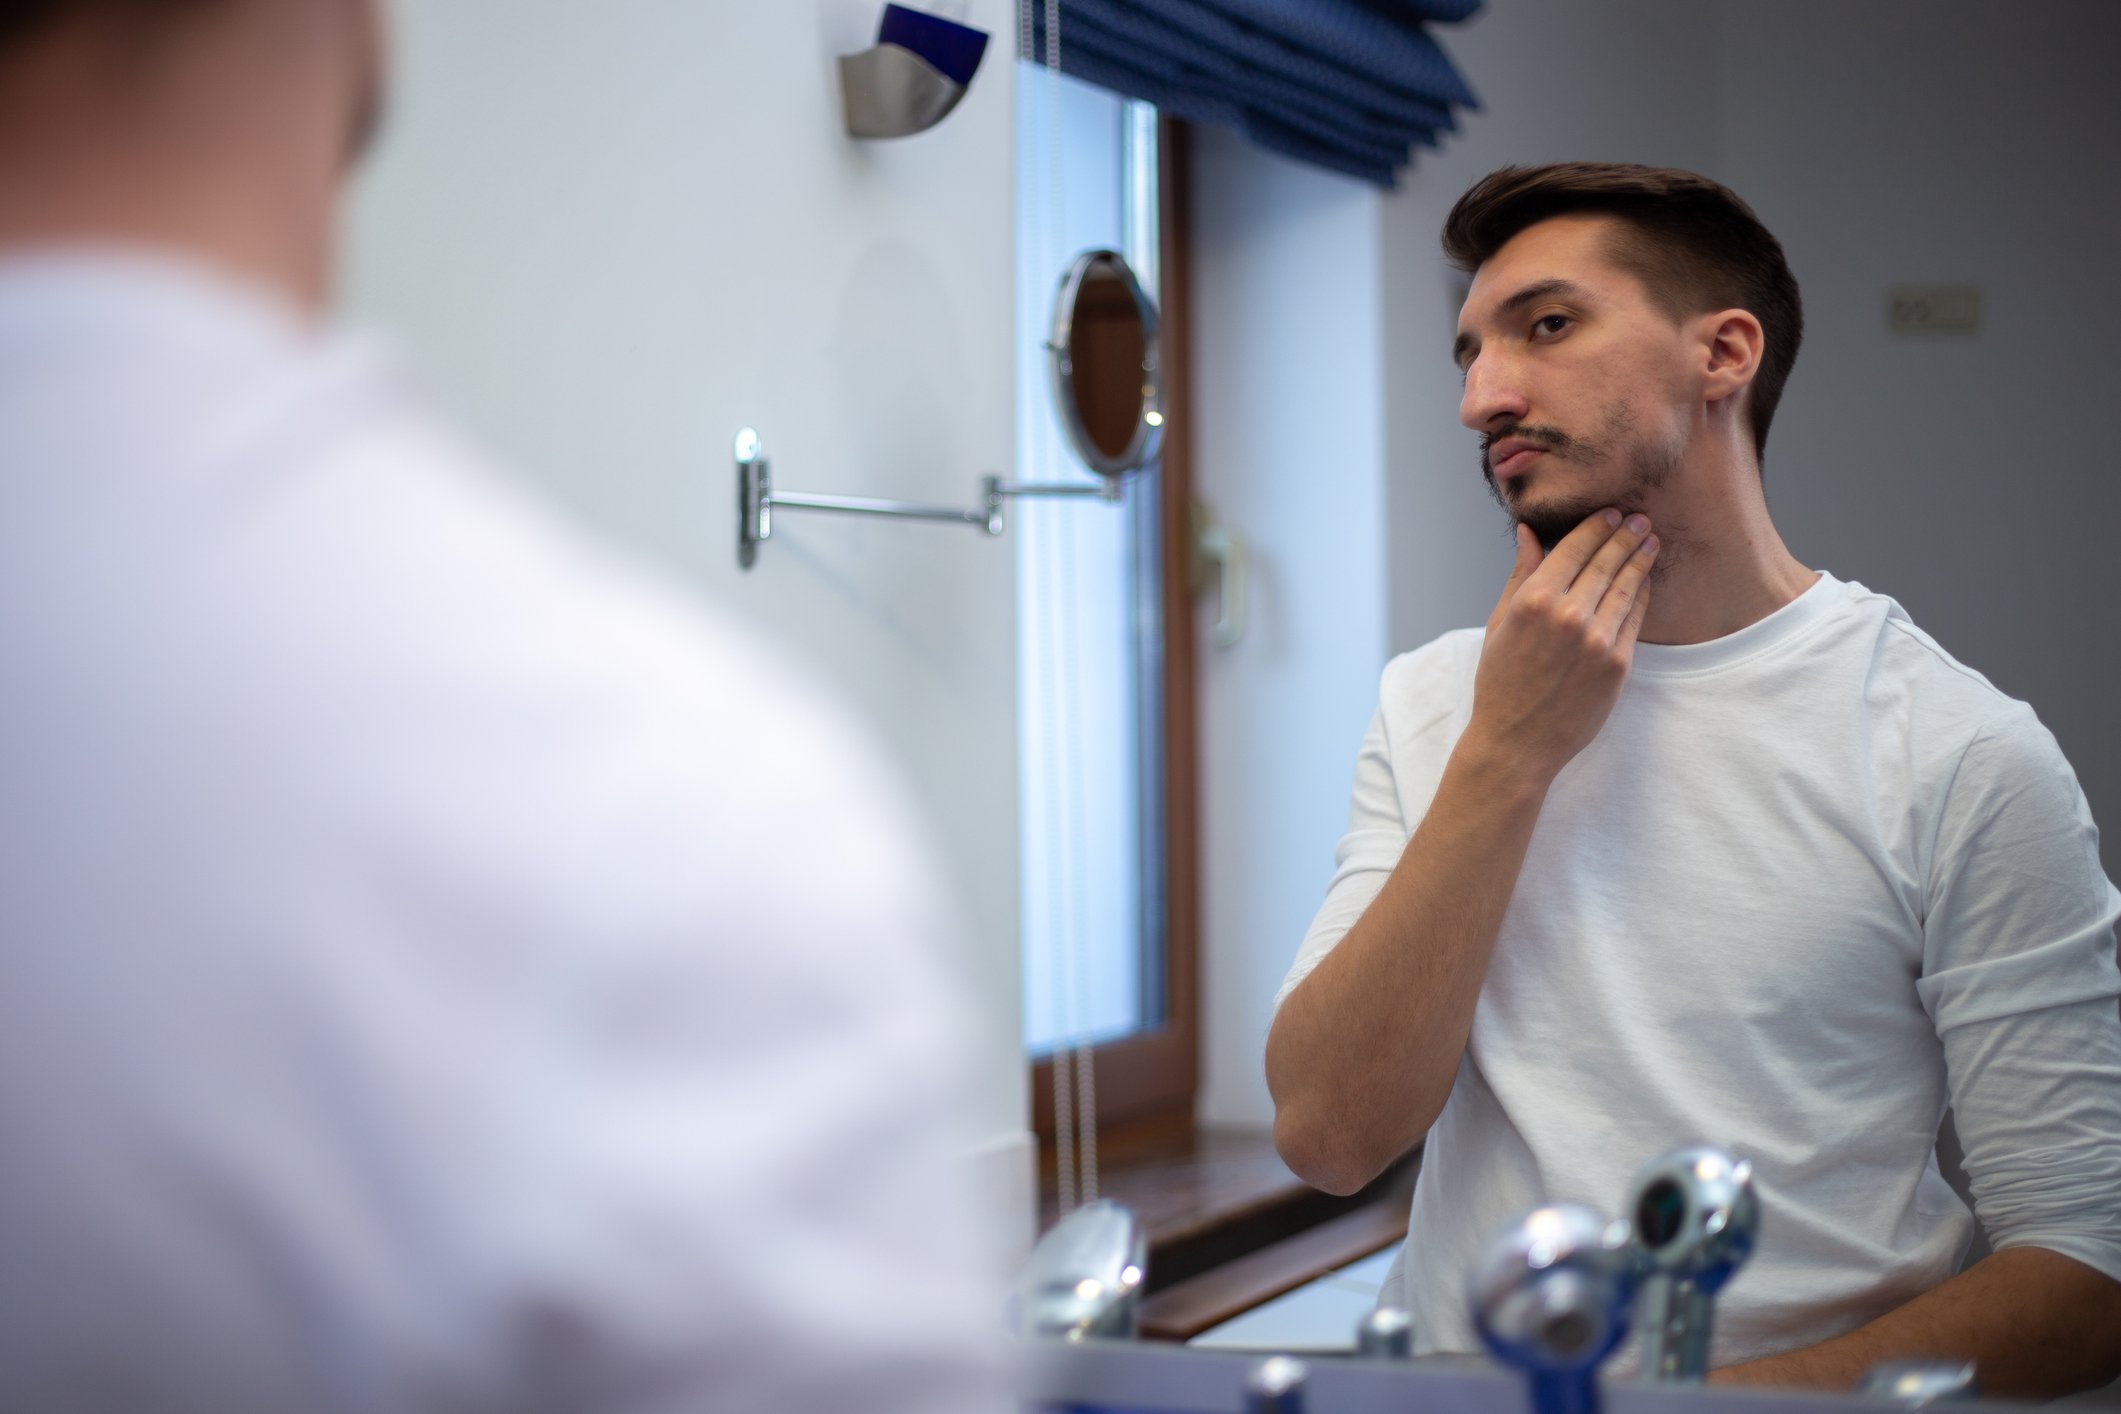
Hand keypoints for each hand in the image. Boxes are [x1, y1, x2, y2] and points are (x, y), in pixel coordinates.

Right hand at [1464, 509, 1657, 784]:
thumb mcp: (1500, 624)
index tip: (1610, 513)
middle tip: (1639, 518)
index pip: (1574, 548)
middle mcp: (1568, 615)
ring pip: (1626, 586)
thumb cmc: (1499, 683)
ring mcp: (1597, 640)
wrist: (1517, 742)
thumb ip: (1520, 575)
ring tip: (1650, 540)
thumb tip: (1529, 533)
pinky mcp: (1617, 664)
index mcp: (1534, 600)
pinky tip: (1645, 580)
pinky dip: (1641, 595)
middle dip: (1625, 535)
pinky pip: (1634, 618)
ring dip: (1641, 558)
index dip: (1596, 526)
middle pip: (1606, 561)